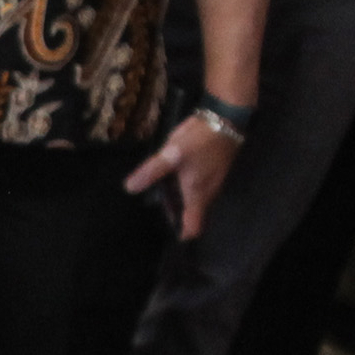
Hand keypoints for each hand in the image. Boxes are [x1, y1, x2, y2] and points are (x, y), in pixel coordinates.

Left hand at [125, 107, 245, 238]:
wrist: (224, 118)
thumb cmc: (200, 140)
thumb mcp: (172, 154)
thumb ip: (152, 171)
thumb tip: (129, 188)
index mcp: (198, 196)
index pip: (193, 228)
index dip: (181, 235)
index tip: (167, 235)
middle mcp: (207, 193)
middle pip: (192, 215)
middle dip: (176, 216)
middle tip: (154, 210)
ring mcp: (212, 182)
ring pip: (195, 201)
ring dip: (179, 201)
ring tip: (158, 194)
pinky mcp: (212, 170)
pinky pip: (197, 186)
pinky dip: (184, 187)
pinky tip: (171, 177)